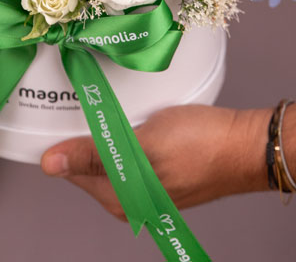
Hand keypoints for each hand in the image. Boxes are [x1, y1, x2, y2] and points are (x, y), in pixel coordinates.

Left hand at [40, 104, 269, 219]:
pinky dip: (125, 130)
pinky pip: (129, 148)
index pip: (70, 167)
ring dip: (106, 128)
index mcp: (118, 198)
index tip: (57, 105)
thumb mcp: (143, 145)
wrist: (246, 145)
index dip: (62, 137)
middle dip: (84, 131)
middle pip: (87, 160)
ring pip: (109, 152)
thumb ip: (94, 155)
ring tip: (108, 101)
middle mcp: (128, 198)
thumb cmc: (200, 145)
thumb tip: (49, 164)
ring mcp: (145, 184)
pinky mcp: (160, 169)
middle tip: (85, 96)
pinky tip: (131, 112)